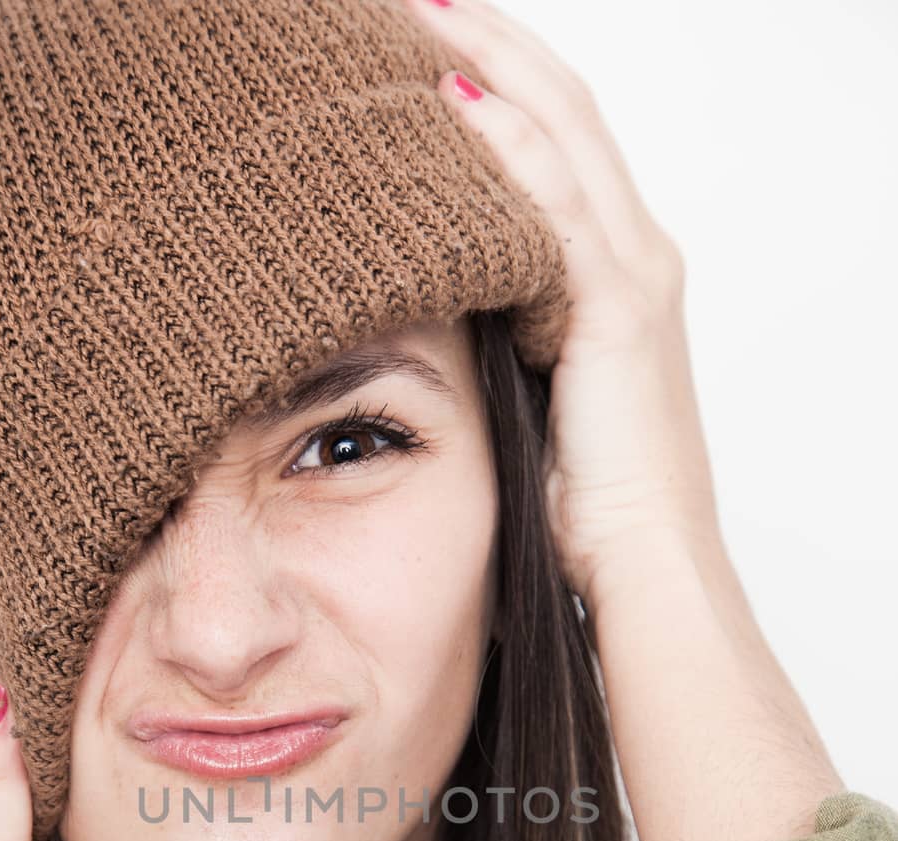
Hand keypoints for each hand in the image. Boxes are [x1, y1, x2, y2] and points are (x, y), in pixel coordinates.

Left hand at [403, 0, 723, 610]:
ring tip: (415, 13)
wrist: (644, 566)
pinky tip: (448, 104)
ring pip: (561, 133)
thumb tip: (424, 305)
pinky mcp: (618, 313)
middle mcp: (635, 254)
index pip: (554, 140)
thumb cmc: (587, 506)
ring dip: (486, 62)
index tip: (418, 39)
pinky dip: (506, 150)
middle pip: (559, 107)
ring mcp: (633, 275)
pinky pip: (558, 208)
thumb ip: (497, 334)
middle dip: (485, 39)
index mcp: (615, 272)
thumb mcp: (531, 397)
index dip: (493, 77)